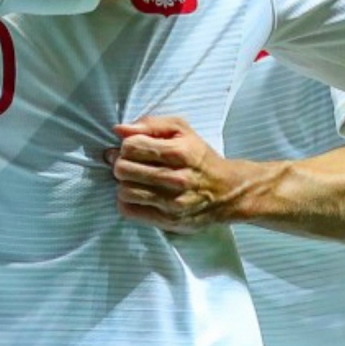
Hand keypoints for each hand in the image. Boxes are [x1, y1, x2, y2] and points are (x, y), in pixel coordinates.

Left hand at [108, 116, 257, 233]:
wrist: (226, 191)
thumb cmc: (199, 157)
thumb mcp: (181, 130)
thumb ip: (150, 124)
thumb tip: (118, 130)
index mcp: (179, 152)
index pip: (131, 146)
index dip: (126, 145)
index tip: (133, 149)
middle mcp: (176, 179)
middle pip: (123, 169)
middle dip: (121, 164)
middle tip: (131, 164)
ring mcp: (172, 202)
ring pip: (124, 191)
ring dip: (124, 184)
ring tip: (135, 180)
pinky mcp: (167, 221)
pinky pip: (129, 210)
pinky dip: (127, 201)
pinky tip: (138, 194)